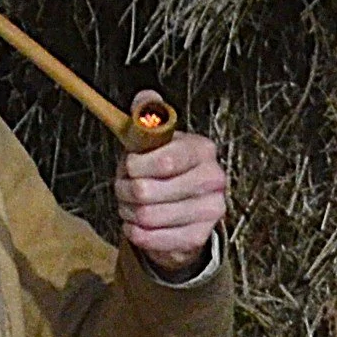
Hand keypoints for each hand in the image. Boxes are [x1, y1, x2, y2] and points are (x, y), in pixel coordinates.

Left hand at [116, 96, 226, 274]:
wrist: (186, 210)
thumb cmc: (165, 170)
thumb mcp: (156, 139)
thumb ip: (148, 113)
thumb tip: (146, 98)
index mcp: (202, 150)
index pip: (165, 160)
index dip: (136, 166)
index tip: (129, 166)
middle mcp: (213, 179)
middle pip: (148, 192)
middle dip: (124, 191)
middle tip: (123, 189)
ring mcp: (210, 210)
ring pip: (146, 216)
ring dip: (128, 212)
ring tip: (129, 206)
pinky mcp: (199, 236)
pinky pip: (152, 238)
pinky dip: (136, 233)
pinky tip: (137, 224)